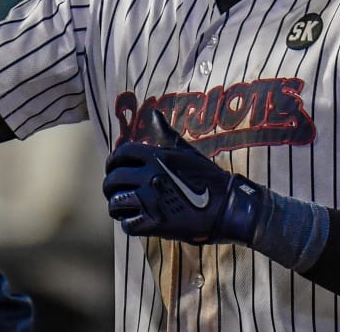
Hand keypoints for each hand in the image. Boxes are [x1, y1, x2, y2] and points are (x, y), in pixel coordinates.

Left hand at [102, 109, 267, 244]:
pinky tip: (138, 221)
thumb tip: (154, 114)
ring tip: (125, 208)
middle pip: (113, 179)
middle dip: (111, 186)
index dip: (113, 162)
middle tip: (117, 192)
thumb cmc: (207, 178)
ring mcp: (152, 200)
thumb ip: (166, 135)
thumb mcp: (186, 152)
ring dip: (118, 206)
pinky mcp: (156, 224)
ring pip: (116, 203)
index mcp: (156, 156)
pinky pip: (127, 224)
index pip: (120, 154)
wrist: (228, 207)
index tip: (114, 169)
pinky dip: (130, 224)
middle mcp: (150, 175)